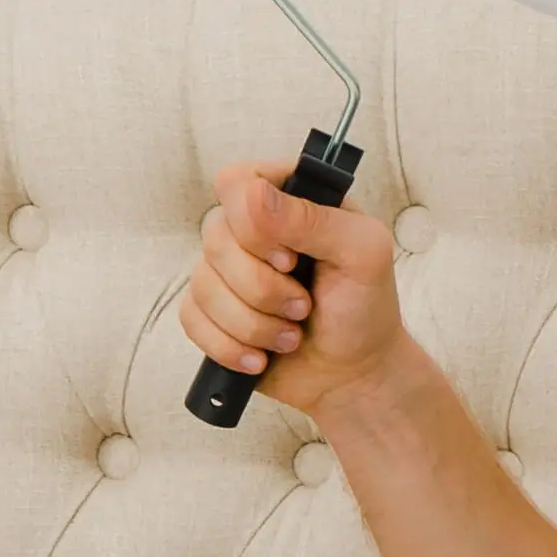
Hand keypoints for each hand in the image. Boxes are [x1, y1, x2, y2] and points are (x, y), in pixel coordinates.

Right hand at [181, 156, 411, 417]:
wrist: (352, 374)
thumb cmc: (364, 307)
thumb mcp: (361, 253)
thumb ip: (313, 218)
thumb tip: (253, 194)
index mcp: (289, 197)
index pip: (237, 182)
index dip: (253, 223)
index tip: (290, 259)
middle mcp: (251, 229)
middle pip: (215, 237)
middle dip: (261, 287)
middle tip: (303, 307)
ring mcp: (227, 270)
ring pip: (204, 284)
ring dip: (252, 323)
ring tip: (290, 336)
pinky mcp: (211, 311)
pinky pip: (191, 319)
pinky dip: (230, 345)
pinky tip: (261, 356)